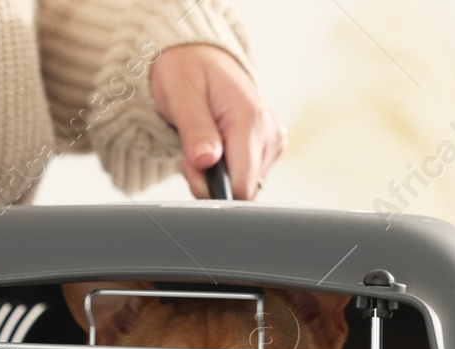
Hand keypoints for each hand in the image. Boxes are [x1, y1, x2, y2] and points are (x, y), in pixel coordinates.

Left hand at [148, 43, 286, 199]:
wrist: (198, 54)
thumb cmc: (185, 71)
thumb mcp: (181, 96)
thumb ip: (196, 131)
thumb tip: (207, 161)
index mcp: (250, 121)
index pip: (242, 187)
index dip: (212, 188)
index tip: (193, 165)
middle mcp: (269, 132)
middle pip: (243, 189)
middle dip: (212, 180)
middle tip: (191, 151)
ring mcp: (273, 140)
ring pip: (245, 185)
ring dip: (217, 174)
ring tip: (202, 143)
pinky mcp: (270, 145)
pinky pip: (247, 174)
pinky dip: (226, 168)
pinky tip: (216, 144)